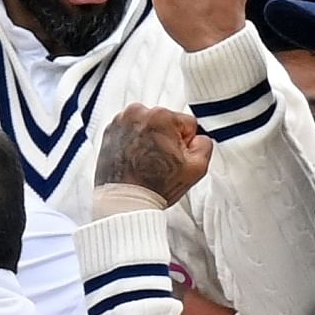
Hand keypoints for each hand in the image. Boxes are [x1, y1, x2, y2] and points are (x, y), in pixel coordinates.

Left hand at [94, 104, 212, 203]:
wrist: (125, 202)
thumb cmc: (155, 186)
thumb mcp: (197, 167)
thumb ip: (205, 144)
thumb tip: (197, 138)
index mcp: (161, 116)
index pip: (187, 124)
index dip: (185, 144)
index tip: (175, 158)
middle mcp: (138, 113)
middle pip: (166, 123)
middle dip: (166, 140)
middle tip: (160, 162)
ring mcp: (120, 121)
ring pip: (148, 126)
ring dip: (149, 140)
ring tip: (146, 162)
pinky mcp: (109, 131)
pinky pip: (131, 131)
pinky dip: (133, 142)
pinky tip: (135, 160)